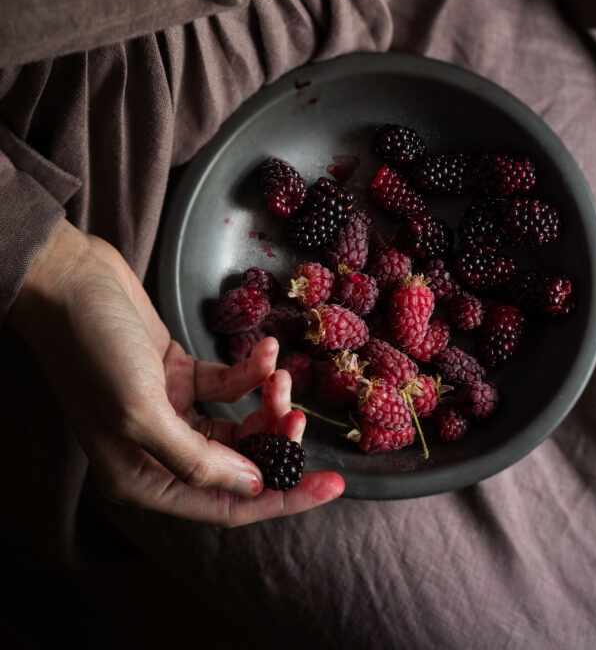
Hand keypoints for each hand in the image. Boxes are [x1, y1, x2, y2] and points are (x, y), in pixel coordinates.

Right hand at [8, 219, 343, 525]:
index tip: (332, 486)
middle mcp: (157, 450)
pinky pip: (228, 384)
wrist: (71, 282)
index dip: (283, 498)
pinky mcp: (178, 374)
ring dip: (266, 401)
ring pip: (238, 424)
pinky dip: (250, 370)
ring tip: (279, 373)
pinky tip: (265, 349)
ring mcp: (170, 411)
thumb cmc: (93, 349)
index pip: (226, 504)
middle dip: (277, 442)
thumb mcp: (140, 411)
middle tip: (301, 414)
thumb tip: (253, 484)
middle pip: (239, 464)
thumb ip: (197, 458)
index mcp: (141, 477)